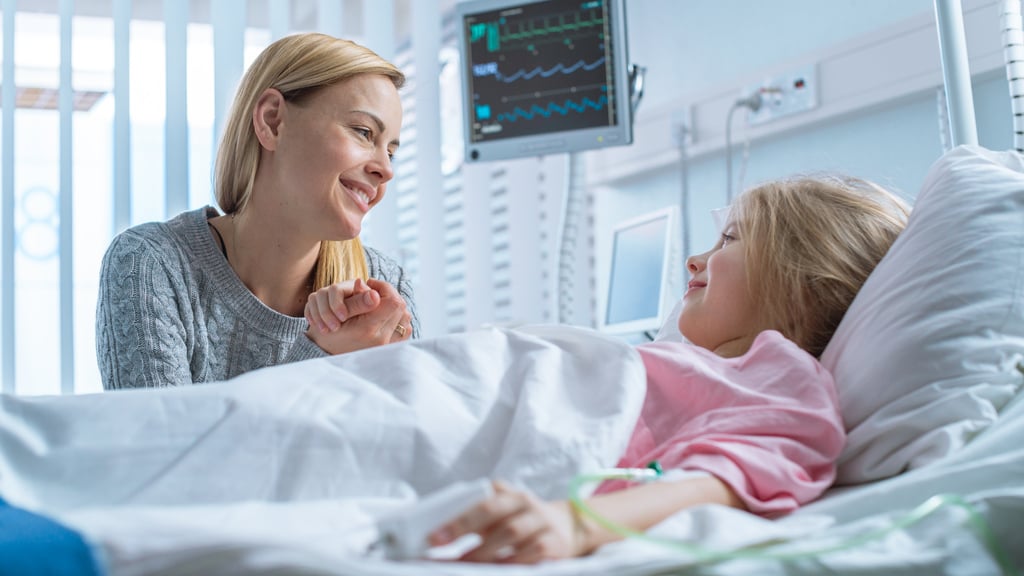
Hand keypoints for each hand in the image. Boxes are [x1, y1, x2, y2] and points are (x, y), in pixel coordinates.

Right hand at [305, 278, 410, 354]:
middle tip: (373, 293)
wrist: (329, 353)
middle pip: (401, 308)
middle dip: (389, 295)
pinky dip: (397, 318)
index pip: (394, 302)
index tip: (370, 284)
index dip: (384, 288)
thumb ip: (358, 301)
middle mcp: (382, 340)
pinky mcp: (391, 348)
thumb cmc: (331, 332)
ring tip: (377, 304)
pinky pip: (404, 328)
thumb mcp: (339, 314)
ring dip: (394, 306)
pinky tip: (384, 315)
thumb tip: (374, 292)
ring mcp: (388, 346)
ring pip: (404, 317)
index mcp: (368, 329)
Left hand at [428, 481, 581, 563]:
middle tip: (442, 543)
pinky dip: (513, 561)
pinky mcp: (555, 543)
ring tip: (466, 561)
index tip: (434, 535)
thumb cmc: (523, 522)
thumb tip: (441, 536)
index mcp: (509, 494)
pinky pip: (531, 552)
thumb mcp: (505, 513)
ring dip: (485, 549)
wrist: (569, 527)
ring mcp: (541, 522)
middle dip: (465, 527)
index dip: (456, 517)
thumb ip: (479, 516)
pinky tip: (498, 568)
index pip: (479, 500)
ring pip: (511, 532)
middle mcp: (525, 503)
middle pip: (493, 511)